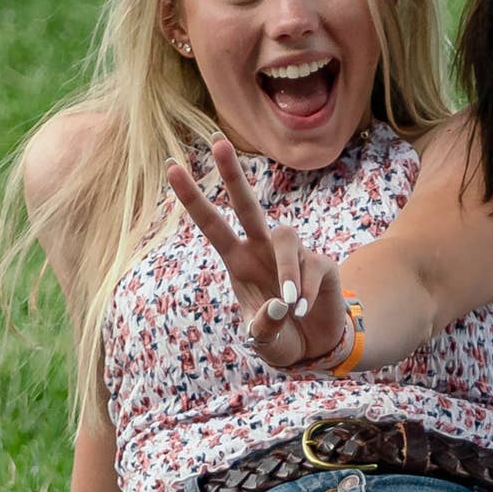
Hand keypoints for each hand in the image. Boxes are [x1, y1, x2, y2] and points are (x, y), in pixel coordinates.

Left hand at [165, 138, 349, 368]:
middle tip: (218, 143)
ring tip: (290, 304)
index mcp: (238, 261)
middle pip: (247, 205)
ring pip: (286, 237)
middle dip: (233, 175)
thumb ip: (264, 328)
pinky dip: (305, 292)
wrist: (316, 348)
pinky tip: (304, 309)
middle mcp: (262, 249)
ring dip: (287, 270)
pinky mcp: (321, 263)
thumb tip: (280, 305)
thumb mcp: (264, 341)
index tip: (172, 167)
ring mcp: (293, 253)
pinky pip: (312, 267)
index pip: (212, 225)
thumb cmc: (281, 336)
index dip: (192, 198)